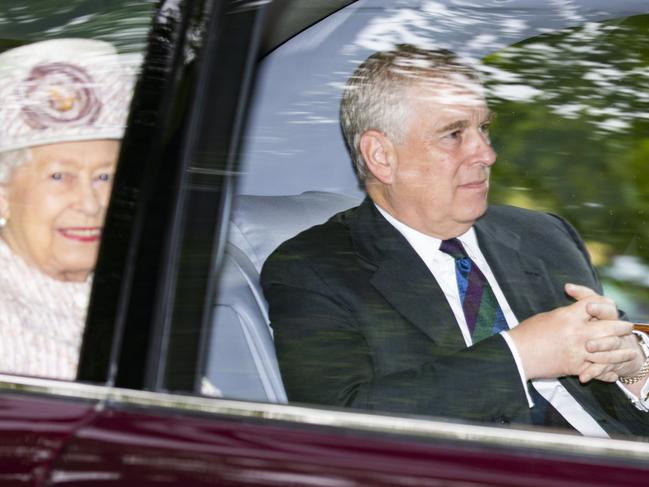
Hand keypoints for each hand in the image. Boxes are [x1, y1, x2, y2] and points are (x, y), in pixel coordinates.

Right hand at [508, 291, 634, 380]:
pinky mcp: (575, 367)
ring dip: (621, 350)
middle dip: (622, 327)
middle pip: (610, 326)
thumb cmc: (527, 333)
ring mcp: (578, 351)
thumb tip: (581, 314)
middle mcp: (576, 333)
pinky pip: (598, 369)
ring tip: (627, 350)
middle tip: (626, 327)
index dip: (603, 303)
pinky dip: (607, 371)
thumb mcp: (548, 316)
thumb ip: (568, 315)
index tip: (608, 306)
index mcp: (568, 317)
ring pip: (610, 350)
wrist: (516, 355)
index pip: (595, 304)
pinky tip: (612, 371)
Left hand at [565, 283, 642, 382]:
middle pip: (612, 325)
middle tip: (587, 327)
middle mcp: (615, 328)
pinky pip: (605, 369)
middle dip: (601, 329)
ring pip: (612, 346)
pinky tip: (583, 377)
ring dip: (600, 347)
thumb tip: (567, 286)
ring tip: (587, 348)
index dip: (598, 306)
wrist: (618, 348)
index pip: (607, 305)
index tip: (588, 307)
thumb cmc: (598, 323)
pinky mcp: (612, 363)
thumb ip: (582, 296)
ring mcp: (616, 346)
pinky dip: (594, 373)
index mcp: (608, 313)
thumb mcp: (589, 308)